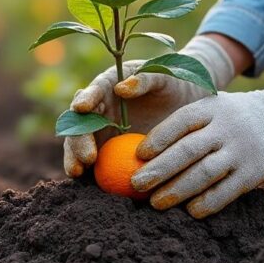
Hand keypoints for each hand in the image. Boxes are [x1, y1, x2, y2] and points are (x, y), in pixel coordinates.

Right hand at [63, 36, 235, 176]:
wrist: (189, 104)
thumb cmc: (175, 84)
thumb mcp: (163, 76)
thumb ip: (146, 78)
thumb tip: (121, 89)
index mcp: (107, 88)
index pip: (92, 93)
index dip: (85, 99)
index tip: (83, 108)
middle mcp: (99, 112)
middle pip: (79, 125)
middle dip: (77, 139)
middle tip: (87, 155)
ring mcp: (103, 134)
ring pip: (80, 147)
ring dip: (74, 159)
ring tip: (77, 172)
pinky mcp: (110, 154)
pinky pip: (98, 166)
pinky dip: (91, 175)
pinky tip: (91, 186)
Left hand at [130, 66, 263, 217]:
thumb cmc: (233, 116)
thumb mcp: (212, 105)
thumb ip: (185, 123)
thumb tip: (141, 151)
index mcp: (210, 107)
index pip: (180, 122)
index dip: (157, 139)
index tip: (138, 156)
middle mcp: (226, 127)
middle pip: (188, 150)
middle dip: (159, 170)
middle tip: (136, 184)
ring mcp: (242, 149)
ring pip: (205, 173)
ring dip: (178, 190)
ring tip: (156, 202)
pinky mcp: (257, 170)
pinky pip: (228, 190)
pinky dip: (207, 202)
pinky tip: (190, 211)